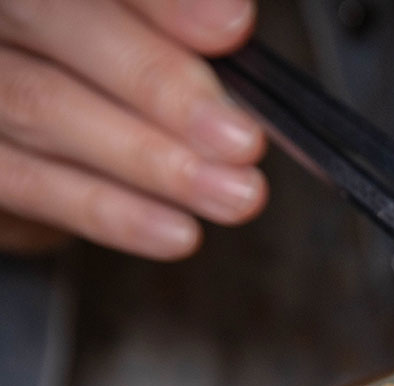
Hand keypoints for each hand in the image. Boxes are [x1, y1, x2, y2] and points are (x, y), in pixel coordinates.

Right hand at [0, 0, 265, 259]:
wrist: (29, 132)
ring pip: (46, 108)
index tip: (231, 26)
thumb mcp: (143, 31)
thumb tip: (227, 21)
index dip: (165, 3)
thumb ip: (171, 18)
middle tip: (241, 139)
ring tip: (234, 193)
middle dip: (159, 84)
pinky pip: (33, 184)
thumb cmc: (107, 63)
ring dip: (153, 160)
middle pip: (58, 24)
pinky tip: (178, 231)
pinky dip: (113, 212)